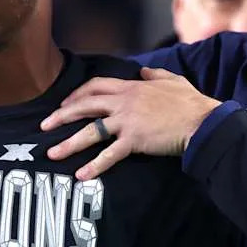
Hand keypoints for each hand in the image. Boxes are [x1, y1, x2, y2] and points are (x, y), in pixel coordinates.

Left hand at [40, 67, 220, 179]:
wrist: (202, 122)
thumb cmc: (190, 102)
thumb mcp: (173, 80)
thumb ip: (155, 75)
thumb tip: (144, 71)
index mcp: (132, 87)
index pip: (97, 85)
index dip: (78, 94)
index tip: (65, 103)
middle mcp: (125, 102)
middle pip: (85, 105)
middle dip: (62, 115)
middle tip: (44, 126)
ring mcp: (128, 121)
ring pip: (91, 131)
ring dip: (69, 143)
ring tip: (52, 154)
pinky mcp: (134, 140)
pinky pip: (109, 155)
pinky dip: (94, 166)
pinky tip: (81, 175)